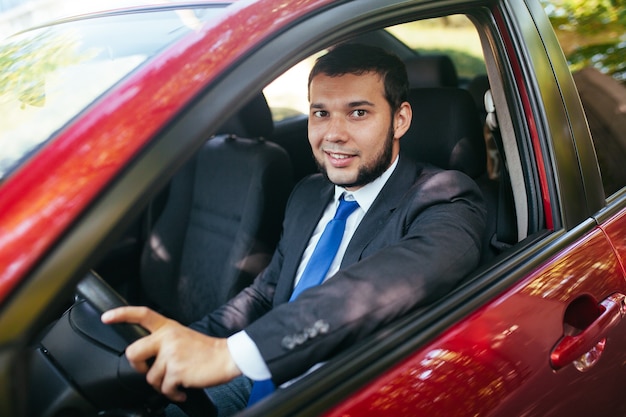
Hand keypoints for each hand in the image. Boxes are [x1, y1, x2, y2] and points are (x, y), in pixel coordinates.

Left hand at [101, 306, 240, 401]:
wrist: (227, 357)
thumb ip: (165, 341)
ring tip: (176, 382)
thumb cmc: (207, 350)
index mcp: (168, 327)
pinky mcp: (176, 370)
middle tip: (149, 370)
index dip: (121, 315)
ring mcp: (171, 354)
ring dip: (162, 384)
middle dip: (138, 367)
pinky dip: (173, 394)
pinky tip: (182, 390)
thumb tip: (149, 359)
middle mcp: (167, 338)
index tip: (106, 317)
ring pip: (150, 377)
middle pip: (133, 352)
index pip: (142, 315)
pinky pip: (164, 388)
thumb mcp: (183, 336)